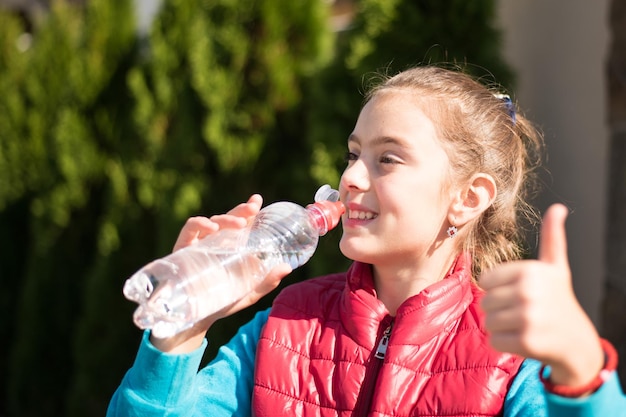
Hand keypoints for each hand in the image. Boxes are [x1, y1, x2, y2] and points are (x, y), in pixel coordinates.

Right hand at [151, 194, 291, 352]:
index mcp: (230, 248)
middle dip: (240, 211)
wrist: (195, 320)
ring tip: (240, 224)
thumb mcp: (248, 292)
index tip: (256, 200)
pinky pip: (189, 231)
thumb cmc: (222, 303)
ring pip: (211, 223)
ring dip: (226, 219)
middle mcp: (214, 243)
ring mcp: (198, 245)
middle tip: (253, 208)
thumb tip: (287, 268)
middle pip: (227, 220)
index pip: (240, 224)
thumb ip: (266, 281)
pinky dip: (200, 225)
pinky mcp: (182, 251)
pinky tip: (212, 228)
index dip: (247, 210)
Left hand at [480, 203, 603, 388]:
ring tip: (521, 325)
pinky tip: (522, 339)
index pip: (484, 281)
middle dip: (498, 310)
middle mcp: (528, 291)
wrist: (575, 340)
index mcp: (529, 271)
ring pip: (487, 322)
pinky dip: (503, 343)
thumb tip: (558, 208)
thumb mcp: (555, 267)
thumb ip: (552, 237)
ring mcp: (528, 317)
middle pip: (484, 302)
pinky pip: (493, 340)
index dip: (497, 289)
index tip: (517, 293)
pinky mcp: (526, 341)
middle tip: (521, 312)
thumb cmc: (558, 299)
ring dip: (500, 327)